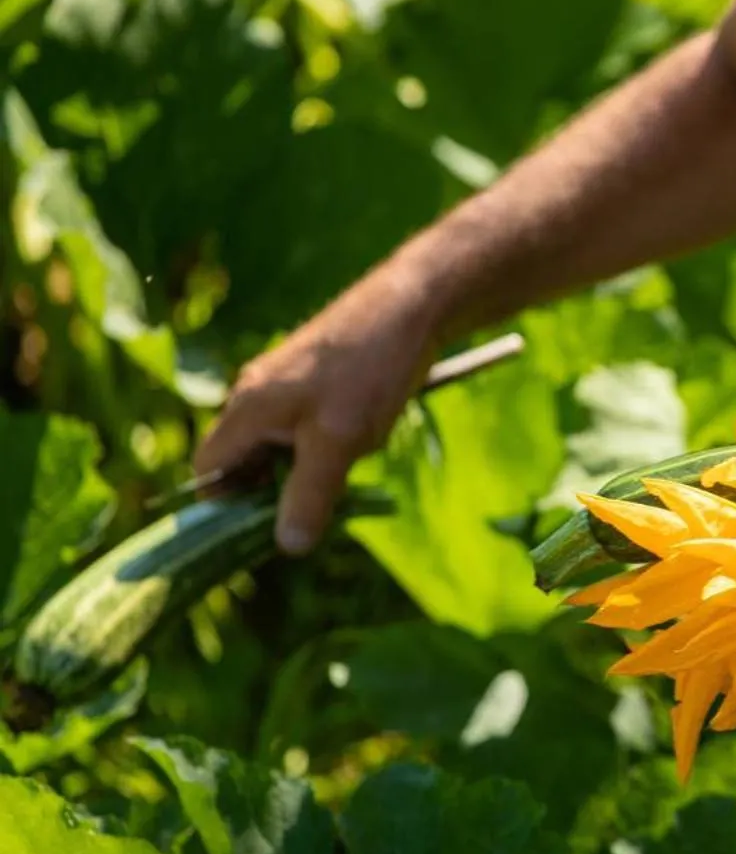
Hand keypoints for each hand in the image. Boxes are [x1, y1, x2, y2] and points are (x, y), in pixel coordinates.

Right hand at [193, 277, 441, 555]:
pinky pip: (302, 425)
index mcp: (246, 410)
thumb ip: (310, 494)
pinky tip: (361, 439)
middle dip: (273, 489)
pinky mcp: (312, 377)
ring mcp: (282, 384)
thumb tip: (287, 547)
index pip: (208, 472)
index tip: (265, 527)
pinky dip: (322, 443)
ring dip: (304, 467)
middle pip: (242, 462)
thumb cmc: (367, 371)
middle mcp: (253, 395)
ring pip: (277, 445)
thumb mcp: (339, 442)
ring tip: (347, 466)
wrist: (409, 307)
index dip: (227, 506)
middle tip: (319, 502)